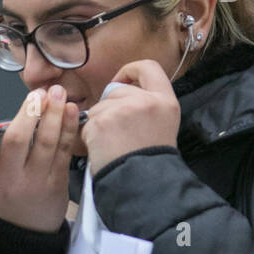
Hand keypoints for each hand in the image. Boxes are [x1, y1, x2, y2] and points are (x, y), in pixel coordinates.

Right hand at [0, 85, 80, 232]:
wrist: (27, 226)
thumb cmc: (0, 185)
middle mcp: (9, 180)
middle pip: (17, 144)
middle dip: (28, 114)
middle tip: (37, 93)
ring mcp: (36, 181)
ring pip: (46, 143)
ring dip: (53, 114)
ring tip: (56, 92)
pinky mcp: (58, 180)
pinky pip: (64, 150)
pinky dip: (68, 127)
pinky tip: (69, 109)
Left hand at [82, 60, 180, 177]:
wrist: (142, 186)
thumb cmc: (150, 161)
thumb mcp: (162, 124)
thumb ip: (147, 104)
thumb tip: (120, 90)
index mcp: (165, 100)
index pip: (148, 67)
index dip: (131, 71)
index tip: (122, 83)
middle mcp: (146, 101)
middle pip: (117, 90)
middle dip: (111, 106)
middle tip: (119, 131)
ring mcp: (122, 110)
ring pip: (100, 106)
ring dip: (100, 123)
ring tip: (113, 144)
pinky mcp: (101, 122)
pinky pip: (88, 122)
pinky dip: (91, 136)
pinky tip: (104, 149)